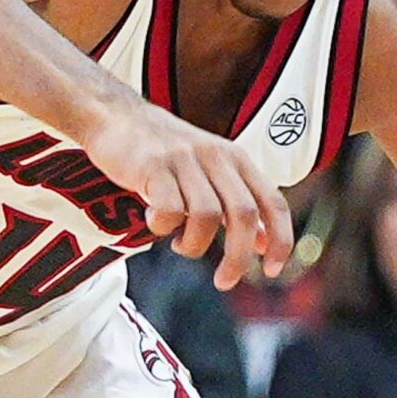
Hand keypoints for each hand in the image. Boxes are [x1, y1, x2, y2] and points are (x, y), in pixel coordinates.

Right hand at [80, 96, 293, 289]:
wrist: (115, 116)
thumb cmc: (165, 154)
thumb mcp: (210, 172)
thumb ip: (236, 203)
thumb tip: (265, 243)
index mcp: (237, 159)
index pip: (273, 202)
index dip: (280, 239)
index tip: (271, 271)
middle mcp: (216, 156)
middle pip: (244, 214)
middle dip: (238, 257)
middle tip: (224, 281)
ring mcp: (184, 159)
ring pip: (206, 216)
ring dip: (194, 244)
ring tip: (179, 244)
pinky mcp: (153, 166)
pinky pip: (169, 210)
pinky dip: (162, 227)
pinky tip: (154, 222)